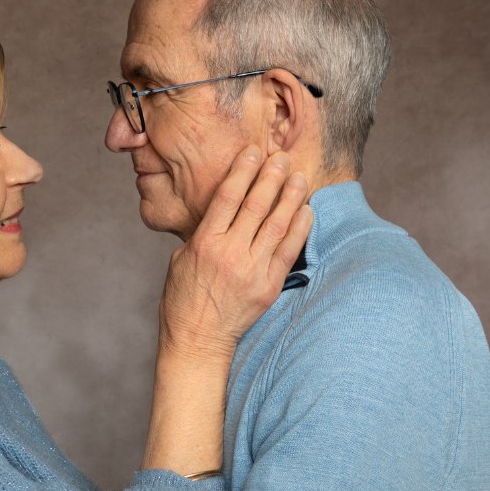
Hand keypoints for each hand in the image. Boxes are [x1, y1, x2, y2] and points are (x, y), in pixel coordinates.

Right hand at [159, 146, 312, 359]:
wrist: (197, 339)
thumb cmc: (183, 298)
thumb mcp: (182, 258)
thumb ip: (205, 232)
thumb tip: (227, 207)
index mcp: (204, 243)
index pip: (227, 197)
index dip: (242, 171)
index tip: (253, 151)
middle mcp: (230, 254)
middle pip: (256, 205)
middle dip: (271, 176)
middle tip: (282, 156)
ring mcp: (252, 271)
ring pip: (277, 225)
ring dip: (290, 197)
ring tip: (299, 176)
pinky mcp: (268, 286)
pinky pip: (288, 251)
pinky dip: (299, 228)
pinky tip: (306, 210)